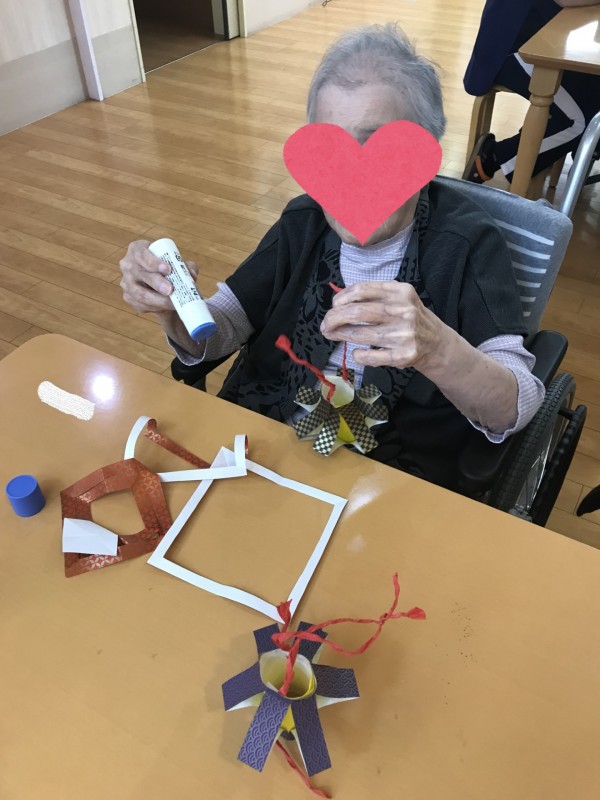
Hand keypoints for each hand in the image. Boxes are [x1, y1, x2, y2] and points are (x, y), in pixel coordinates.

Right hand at [119, 240, 198, 314]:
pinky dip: (155, 307)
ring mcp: (126, 282)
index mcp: (137, 250)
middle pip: (139, 273)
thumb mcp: (178, 265)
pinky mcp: (128, 297)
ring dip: (157, 299)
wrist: (161, 288)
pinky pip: (140, 304)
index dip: (153, 262)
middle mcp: (128, 265)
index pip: (141, 254)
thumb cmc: (169, 271)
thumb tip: (191, 275)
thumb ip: (186, 267)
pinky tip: (166, 307)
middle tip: (170, 289)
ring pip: (139, 293)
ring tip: (172, 303)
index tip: (168, 269)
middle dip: (156, 282)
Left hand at [320, 281, 444, 369]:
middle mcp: (404, 311)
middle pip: (358, 312)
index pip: (363, 290)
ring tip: (331, 334)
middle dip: (335, 318)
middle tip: (325, 324)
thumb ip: (374, 296)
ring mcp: (404, 335)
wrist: (437, 343)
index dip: (342, 298)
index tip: (333, 306)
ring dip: (341, 335)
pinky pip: (371, 356)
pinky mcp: (403, 356)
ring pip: (362, 334)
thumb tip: (339, 302)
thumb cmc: (411, 318)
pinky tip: (356, 352)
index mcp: (400, 292)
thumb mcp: (399, 298)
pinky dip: (358, 355)